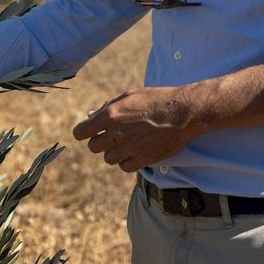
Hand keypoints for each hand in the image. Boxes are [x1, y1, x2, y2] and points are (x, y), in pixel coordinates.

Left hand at [71, 87, 206, 172]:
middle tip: (111, 135)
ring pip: (108, 158)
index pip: (81, 132)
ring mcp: (130, 148)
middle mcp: (117, 134)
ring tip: (127, 141)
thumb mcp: (129, 96)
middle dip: (99, 141)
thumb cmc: (156, 99)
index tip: (89, 131)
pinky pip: (124, 167)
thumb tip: (89, 116)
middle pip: (93, 147)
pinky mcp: (143, 159)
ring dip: (114, 151)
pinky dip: (126, 161)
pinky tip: (134, 151)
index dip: (83, 132)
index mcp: (110, 116)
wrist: (183, 112)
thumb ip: (107, 107)